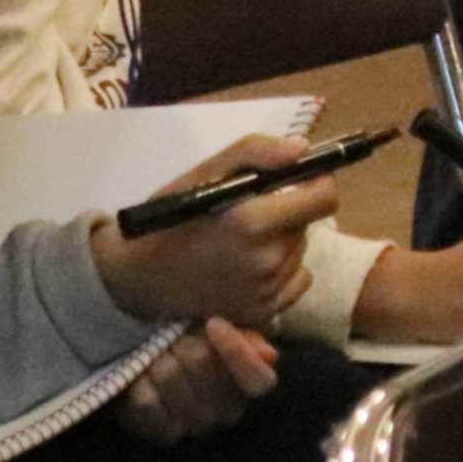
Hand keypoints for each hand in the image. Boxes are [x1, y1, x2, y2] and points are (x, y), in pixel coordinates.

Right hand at [91, 136, 332, 330]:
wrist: (136, 276)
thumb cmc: (173, 217)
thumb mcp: (208, 172)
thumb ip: (258, 153)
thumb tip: (303, 149)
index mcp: (254, 221)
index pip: (325, 198)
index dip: (317, 183)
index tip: (299, 181)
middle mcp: (265, 260)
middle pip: (309, 224)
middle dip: (290, 212)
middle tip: (253, 213)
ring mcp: (263, 292)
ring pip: (299, 251)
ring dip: (282, 241)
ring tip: (241, 241)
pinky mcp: (260, 313)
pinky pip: (296, 281)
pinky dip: (283, 271)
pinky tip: (248, 266)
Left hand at [117, 319, 276, 444]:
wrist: (157, 372)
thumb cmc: (196, 349)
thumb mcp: (224, 335)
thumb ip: (248, 339)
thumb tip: (269, 356)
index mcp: (249, 387)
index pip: (259, 379)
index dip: (236, 350)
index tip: (213, 323)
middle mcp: (227, 413)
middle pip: (204, 365)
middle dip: (184, 342)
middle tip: (177, 336)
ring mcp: (195, 426)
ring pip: (171, 379)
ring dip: (158, 358)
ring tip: (158, 353)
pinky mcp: (163, 434)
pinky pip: (148, 401)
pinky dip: (141, 381)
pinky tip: (145, 376)